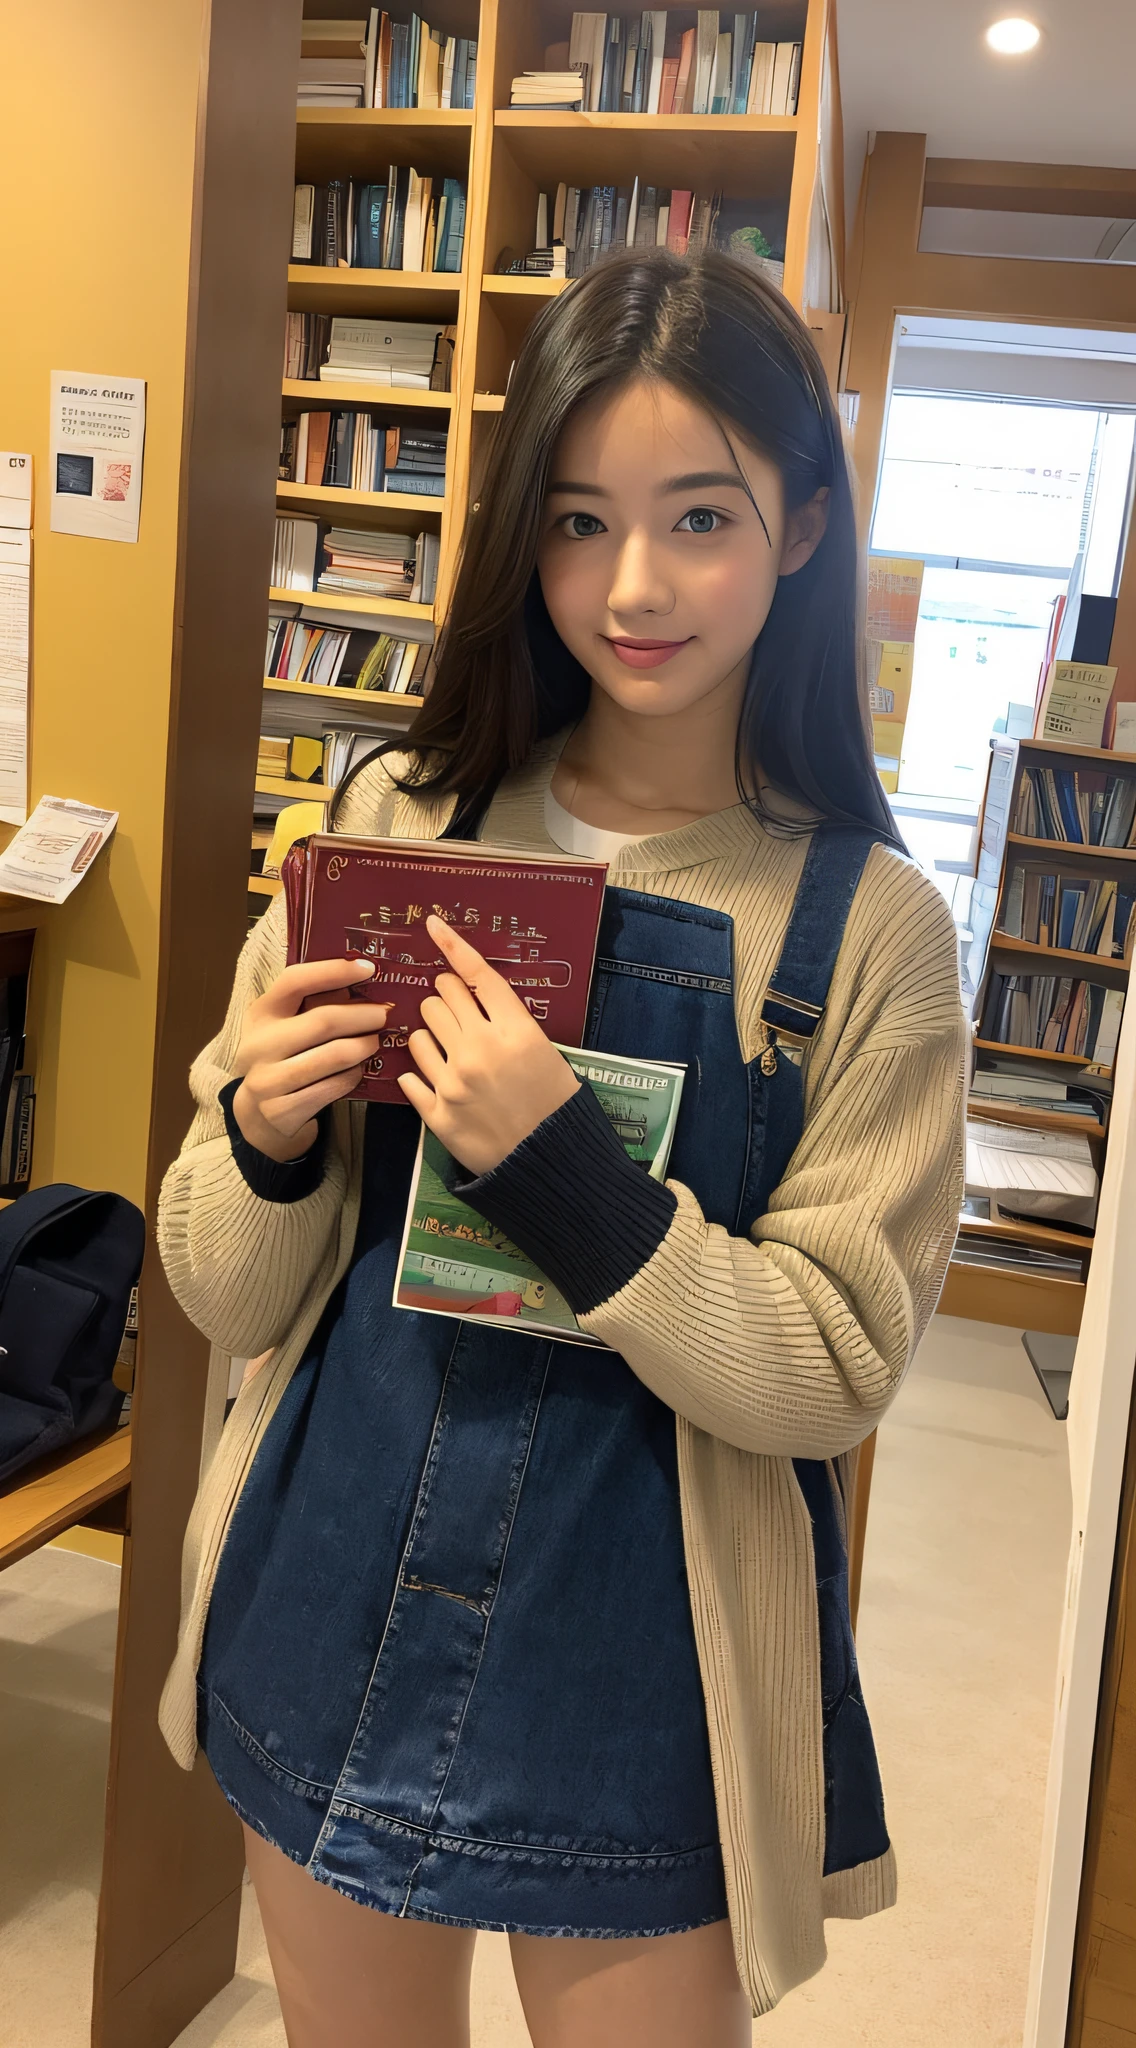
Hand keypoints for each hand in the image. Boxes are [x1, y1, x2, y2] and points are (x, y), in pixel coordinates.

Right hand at [231, 957, 390, 1162]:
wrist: (256, 1114)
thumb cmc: (281, 1057)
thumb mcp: (283, 1026)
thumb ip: (312, 1003)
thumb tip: (361, 979)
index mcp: (261, 1013)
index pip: (295, 981)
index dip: (332, 971)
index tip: (368, 968)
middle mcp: (260, 1045)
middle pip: (323, 1021)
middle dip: (363, 1015)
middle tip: (384, 1014)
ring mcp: (268, 1080)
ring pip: (334, 1056)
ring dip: (364, 1046)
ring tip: (376, 1041)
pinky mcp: (282, 1110)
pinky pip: (333, 1087)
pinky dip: (353, 1075)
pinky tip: (358, 1069)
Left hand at [399, 916, 579, 1175]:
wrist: (551, 1166)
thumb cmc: (557, 1108)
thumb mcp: (547, 1054)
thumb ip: (510, 1024)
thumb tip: (473, 999)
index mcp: (516, 1031)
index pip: (476, 976)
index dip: (452, 945)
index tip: (432, 924)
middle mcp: (480, 1050)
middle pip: (440, 997)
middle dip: (445, 998)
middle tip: (456, 1013)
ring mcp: (454, 1082)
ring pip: (419, 1033)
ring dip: (431, 1035)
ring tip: (450, 1052)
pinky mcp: (437, 1113)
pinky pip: (410, 1075)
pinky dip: (421, 1074)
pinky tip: (439, 1082)